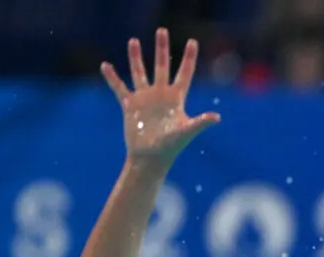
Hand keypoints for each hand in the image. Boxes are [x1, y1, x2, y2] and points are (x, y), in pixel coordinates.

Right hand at [100, 29, 220, 167]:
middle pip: (162, 66)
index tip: (193, 41)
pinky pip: (120, 88)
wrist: (150, 158)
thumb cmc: (171, 147)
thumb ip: (200, 122)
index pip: (185, 73)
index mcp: (176, 98)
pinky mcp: (130, 106)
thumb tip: (217, 117)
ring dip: (136, 58)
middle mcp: (161, 95)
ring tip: (133, 40)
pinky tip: (106, 66)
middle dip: (161, 49)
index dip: (189, 58)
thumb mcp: (186, 131)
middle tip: (162, 30)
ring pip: (140, 73)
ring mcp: (145, 99)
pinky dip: (113, 78)